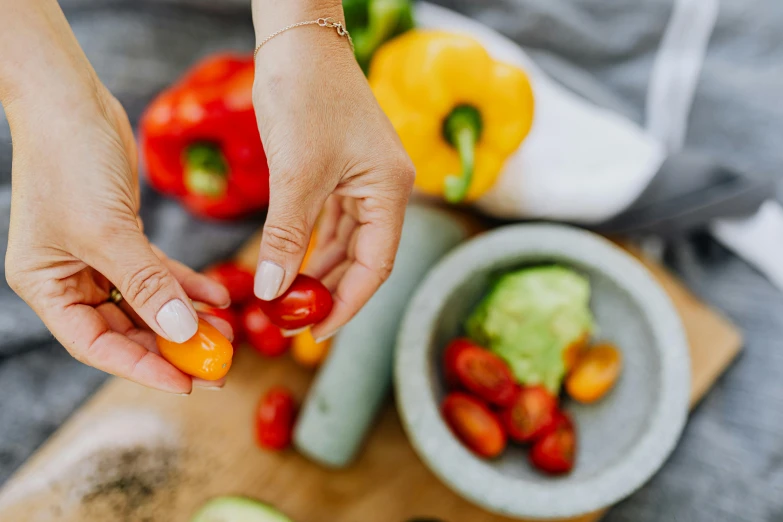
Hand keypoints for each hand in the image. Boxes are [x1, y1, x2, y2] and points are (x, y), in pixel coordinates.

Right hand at [2, 15, 230, 393]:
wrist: (70, 99)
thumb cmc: (70, 160)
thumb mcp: (109, 231)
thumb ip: (147, 285)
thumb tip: (183, 331)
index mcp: (48, 285)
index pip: (96, 344)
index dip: (142, 368)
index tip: (186, 384)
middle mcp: (69, 277)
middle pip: (125, 329)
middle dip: (172, 345)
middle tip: (218, 364)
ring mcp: (96, 258)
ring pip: (147, 303)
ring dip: (186, 317)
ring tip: (227, 333)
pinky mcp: (122, 237)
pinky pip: (158, 273)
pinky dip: (187, 284)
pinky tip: (219, 297)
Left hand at [251, 0, 414, 340]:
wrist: (298, 40)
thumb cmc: (306, 95)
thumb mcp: (296, 173)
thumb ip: (287, 235)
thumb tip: (271, 290)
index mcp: (390, 190)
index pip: (377, 264)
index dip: (348, 303)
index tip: (316, 332)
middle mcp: (385, 189)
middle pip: (365, 258)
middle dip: (331, 291)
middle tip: (295, 320)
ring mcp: (365, 180)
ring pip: (348, 243)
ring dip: (321, 271)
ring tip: (290, 299)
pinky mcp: (343, 172)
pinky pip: (334, 222)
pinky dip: (314, 245)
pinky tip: (294, 264)